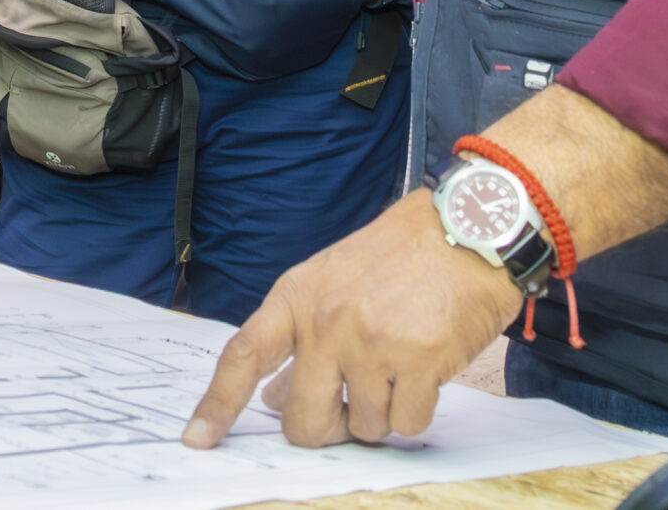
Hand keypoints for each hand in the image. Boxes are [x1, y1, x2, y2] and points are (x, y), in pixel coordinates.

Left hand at [183, 190, 520, 448]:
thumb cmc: (403, 254)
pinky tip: (427, 368)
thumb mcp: (335, 280)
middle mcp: (327, 322)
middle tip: (350, 410)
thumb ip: (301, 336)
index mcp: (298, 297)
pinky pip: (408, 424)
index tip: (197, 440)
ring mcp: (373, 343)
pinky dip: (418, 409)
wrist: (470, 227)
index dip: (217, 404)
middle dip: (327, 429)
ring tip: (401, 366)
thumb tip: (270, 396)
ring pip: (364, 428)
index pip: (243, 355)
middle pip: (303, 420)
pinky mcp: (420, 360)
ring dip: (383, 413)